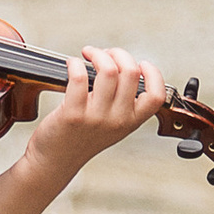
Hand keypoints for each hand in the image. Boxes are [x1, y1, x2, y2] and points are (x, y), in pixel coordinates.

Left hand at [31, 41, 166, 175]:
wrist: (57, 160)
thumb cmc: (83, 138)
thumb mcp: (114, 125)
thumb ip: (123, 103)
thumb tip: (122, 64)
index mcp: (132, 121)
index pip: (156, 95)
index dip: (153, 73)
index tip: (141, 64)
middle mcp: (117, 120)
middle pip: (130, 72)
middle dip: (118, 53)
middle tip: (105, 54)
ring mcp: (96, 117)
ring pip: (108, 70)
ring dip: (97, 54)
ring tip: (88, 54)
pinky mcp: (73, 114)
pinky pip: (79, 76)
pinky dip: (75, 63)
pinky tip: (72, 64)